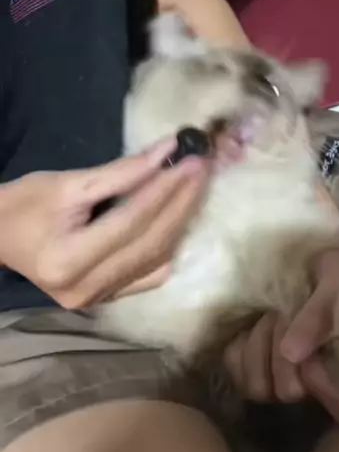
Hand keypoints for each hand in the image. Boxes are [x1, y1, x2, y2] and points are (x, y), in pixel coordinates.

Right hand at [0, 141, 208, 308]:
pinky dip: (169, 245)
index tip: (191, 161)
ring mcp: (97, 300)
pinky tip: (182, 218)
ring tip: (198, 187)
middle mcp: (85, 290)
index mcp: (67, 261)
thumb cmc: (23, 205)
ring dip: (181, 222)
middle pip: (149, 244)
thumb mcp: (67, 183)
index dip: (165, 191)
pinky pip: (149, 274)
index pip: (130, 222)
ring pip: (155, 261)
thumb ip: (120, 172)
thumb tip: (168, 151)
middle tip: (203, 168)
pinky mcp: (106, 300)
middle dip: (181, 203)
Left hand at [224, 239, 338, 423]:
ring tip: (271, 314)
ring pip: (258, 387)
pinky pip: (235, 370)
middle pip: (289, 391)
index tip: (317, 344)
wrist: (310, 255)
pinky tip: (253, 324)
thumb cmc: (333, 269)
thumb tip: (293, 353)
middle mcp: (316, 386)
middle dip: (282, 346)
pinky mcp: (251, 368)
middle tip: (286, 312)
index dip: (323, 379)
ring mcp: (281, 379)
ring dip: (260, 344)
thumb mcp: (337, 277)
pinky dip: (240, 345)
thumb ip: (321, 313)